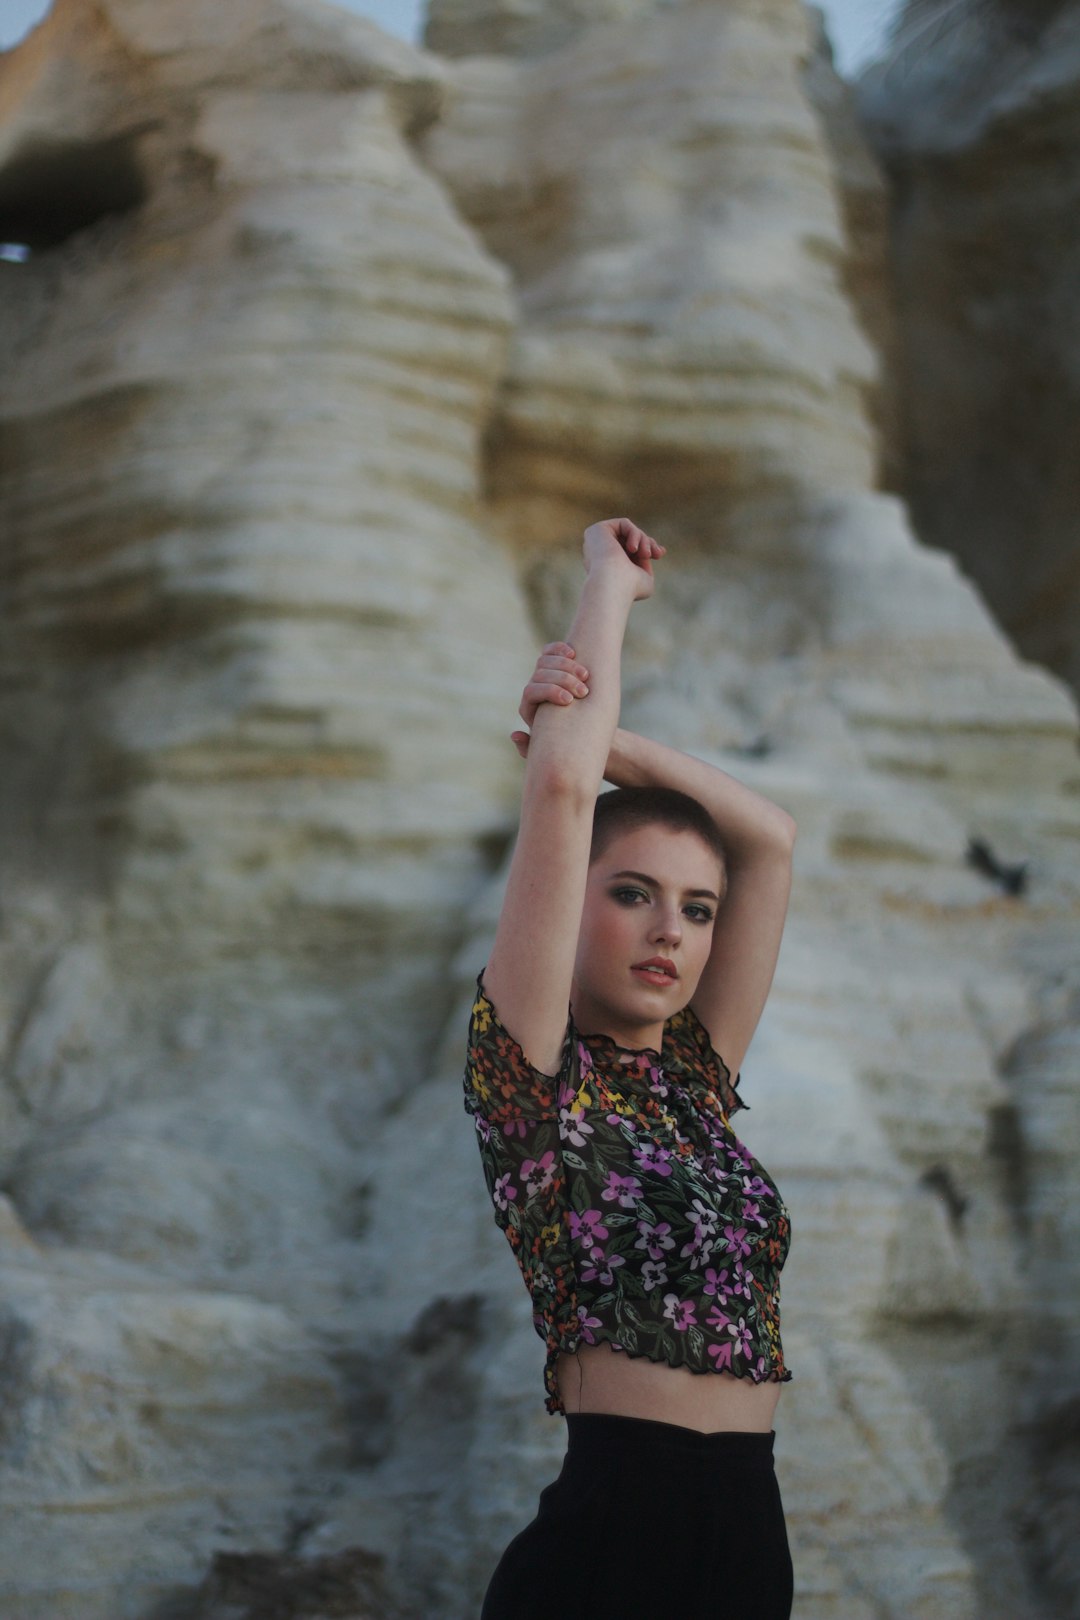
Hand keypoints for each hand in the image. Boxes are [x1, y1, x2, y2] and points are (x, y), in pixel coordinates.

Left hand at [511, 642, 589, 757]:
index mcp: (529, 709)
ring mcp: (544, 676)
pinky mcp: (556, 667)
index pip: (531, 692)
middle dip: (562, 679)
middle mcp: (534, 690)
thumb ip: (530, 749)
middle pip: (540, 674)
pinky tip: (574, 652)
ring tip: (586, 675)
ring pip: (545, 660)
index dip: (549, 692)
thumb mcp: (551, 753)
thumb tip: (514, 734)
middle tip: (584, 691)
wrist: (586, 736)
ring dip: (566, 664)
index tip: (569, 701)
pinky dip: (560, 648)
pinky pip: (551, 651)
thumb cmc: (567, 747)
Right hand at [582, 518, 664, 600]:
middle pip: (629, 538)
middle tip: (656, 554)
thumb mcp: (644, 579)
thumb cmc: (630, 589)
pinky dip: (634, 533)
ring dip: (643, 540)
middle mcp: (598, 554)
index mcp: (606, 567)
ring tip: (645, 554)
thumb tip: (647, 554)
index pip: (628, 549)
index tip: (660, 553)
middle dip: (648, 543)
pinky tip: (634, 548)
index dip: (647, 546)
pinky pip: (623, 524)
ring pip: (628, 531)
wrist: (614, 585)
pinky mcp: (596, 531)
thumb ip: (645, 568)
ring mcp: (596, 543)